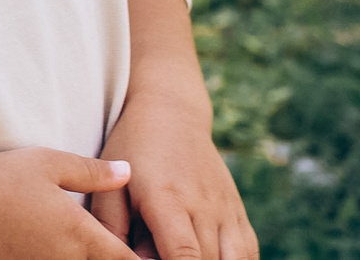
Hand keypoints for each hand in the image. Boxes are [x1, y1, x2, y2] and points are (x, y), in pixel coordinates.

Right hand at [0, 148, 138, 259]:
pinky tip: (39, 247)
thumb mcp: (48, 163)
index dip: (138, 258)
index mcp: (80, 234)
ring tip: (69, 243)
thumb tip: (128, 172)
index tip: (146, 252)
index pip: (126, 259)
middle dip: (108, 258)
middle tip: (108, 247)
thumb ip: (92, 172)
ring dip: (78, 259)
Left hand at [94, 99, 257, 258]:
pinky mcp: (238, 212)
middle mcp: (204, 206)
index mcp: (168, 200)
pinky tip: (213, 259)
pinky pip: (248, 252)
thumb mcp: (112, 184)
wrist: (172, 115)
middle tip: (161, 255)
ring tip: (188, 258)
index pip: (185, 255)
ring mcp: (226, 210)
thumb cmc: (132, 151)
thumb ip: (112, 227)